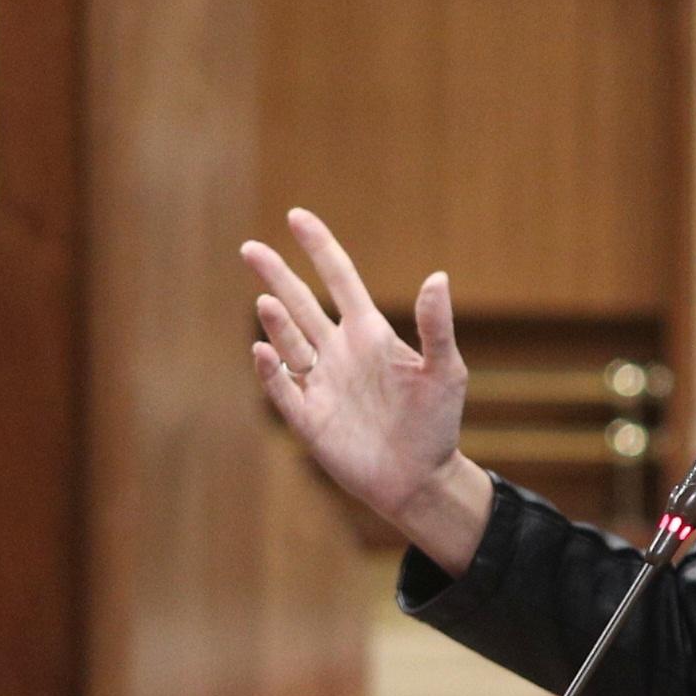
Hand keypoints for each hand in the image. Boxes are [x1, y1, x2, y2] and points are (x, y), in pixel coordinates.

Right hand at [243, 207, 491, 572]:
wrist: (420, 480)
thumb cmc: (436, 424)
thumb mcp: (445, 371)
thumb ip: (436, 326)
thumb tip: (437, 277)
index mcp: (369, 333)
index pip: (338, 278)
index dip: (318, 246)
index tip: (296, 216)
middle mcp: (338, 352)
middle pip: (301, 303)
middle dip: (276, 275)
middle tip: (250, 247)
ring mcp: (321, 383)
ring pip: (289, 342)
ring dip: (277, 322)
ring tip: (268, 301)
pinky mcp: (308, 418)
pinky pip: (283, 388)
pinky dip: (272, 370)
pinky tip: (264, 351)